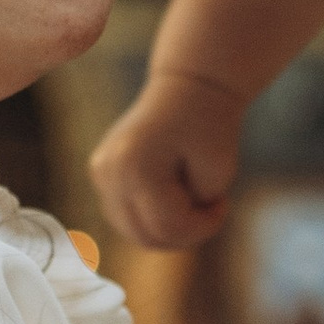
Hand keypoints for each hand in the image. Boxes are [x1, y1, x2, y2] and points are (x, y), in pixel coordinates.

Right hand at [89, 69, 246, 248]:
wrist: (189, 86)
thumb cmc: (209, 126)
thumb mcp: (219, 173)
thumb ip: (193, 214)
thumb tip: (164, 236)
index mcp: (135, 166)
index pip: (169, 228)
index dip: (205, 226)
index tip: (223, 202)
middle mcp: (109, 172)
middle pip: (147, 237)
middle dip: (185, 231)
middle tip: (210, 205)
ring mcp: (100, 174)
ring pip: (135, 233)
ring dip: (169, 227)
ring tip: (191, 197)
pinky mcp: (101, 175)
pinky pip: (127, 218)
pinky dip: (153, 217)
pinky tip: (174, 194)